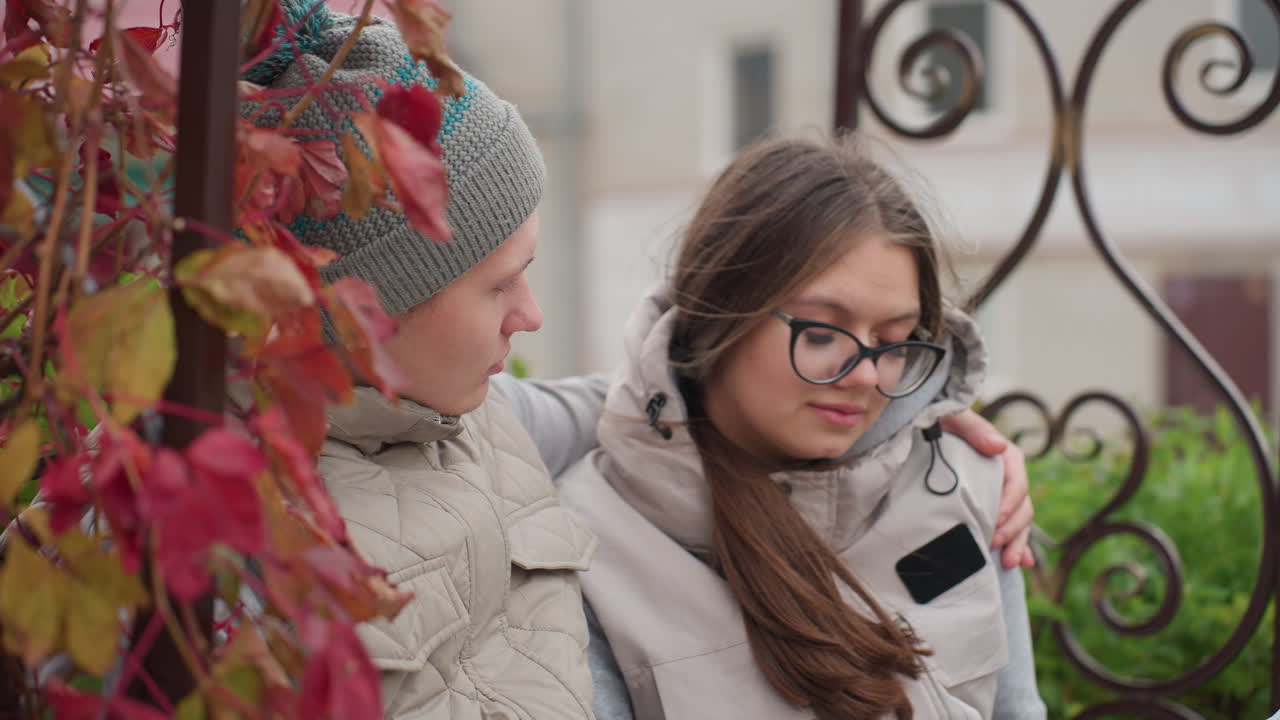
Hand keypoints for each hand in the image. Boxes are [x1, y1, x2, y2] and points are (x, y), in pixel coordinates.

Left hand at [938, 409, 1034, 569]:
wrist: (926, 430)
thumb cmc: (940, 421)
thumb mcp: (954, 418)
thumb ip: (974, 429)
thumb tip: (998, 446)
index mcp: (1004, 456)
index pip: (1016, 481)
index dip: (1009, 502)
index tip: (995, 519)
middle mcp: (1007, 476)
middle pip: (1021, 506)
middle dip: (1012, 529)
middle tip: (992, 543)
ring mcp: (1000, 494)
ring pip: (1019, 521)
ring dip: (1017, 543)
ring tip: (1008, 563)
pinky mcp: (991, 507)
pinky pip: (1010, 529)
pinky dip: (1018, 546)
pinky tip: (1019, 563)